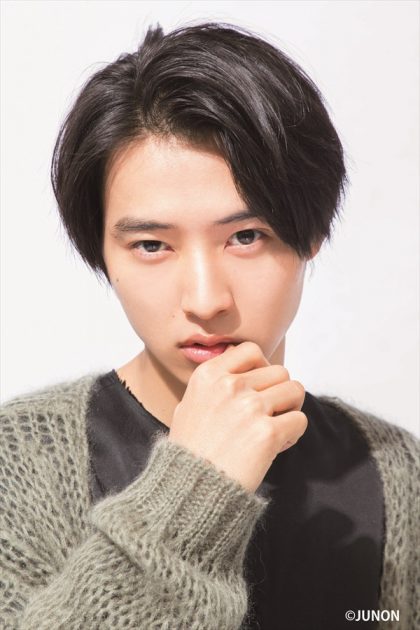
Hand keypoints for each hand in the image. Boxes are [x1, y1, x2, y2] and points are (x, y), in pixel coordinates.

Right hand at [168, 341, 306, 492]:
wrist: (191, 490)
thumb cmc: (189, 452)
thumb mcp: (188, 406)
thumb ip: (213, 385)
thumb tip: (240, 373)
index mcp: (209, 375)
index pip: (251, 350)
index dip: (261, 367)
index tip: (258, 386)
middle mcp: (229, 386)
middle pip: (279, 371)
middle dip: (278, 392)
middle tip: (268, 414)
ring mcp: (249, 407)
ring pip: (295, 390)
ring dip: (290, 409)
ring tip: (274, 428)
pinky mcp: (267, 433)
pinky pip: (299, 420)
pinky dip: (292, 433)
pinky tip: (274, 447)